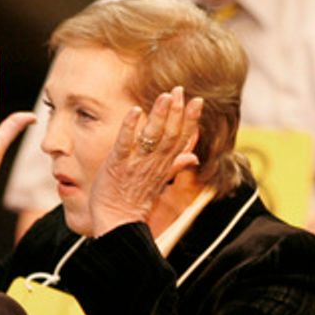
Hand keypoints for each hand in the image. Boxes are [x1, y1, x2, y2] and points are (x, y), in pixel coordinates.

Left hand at [89, 87, 202, 235]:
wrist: (117, 224)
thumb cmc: (134, 202)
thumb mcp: (159, 182)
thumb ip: (176, 165)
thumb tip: (194, 157)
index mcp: (164, 166)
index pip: (181, 139)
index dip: (190, 120)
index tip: (198, 100)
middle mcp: (154, 164)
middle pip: (170, 134)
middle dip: (176, 111)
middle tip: (179, 90)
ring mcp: (136, 164)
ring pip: (152, 137)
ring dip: (159, 115)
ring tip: (164, 96)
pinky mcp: (117, 165)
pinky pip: (125, 144)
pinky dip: (130, 127)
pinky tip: (135, 111)